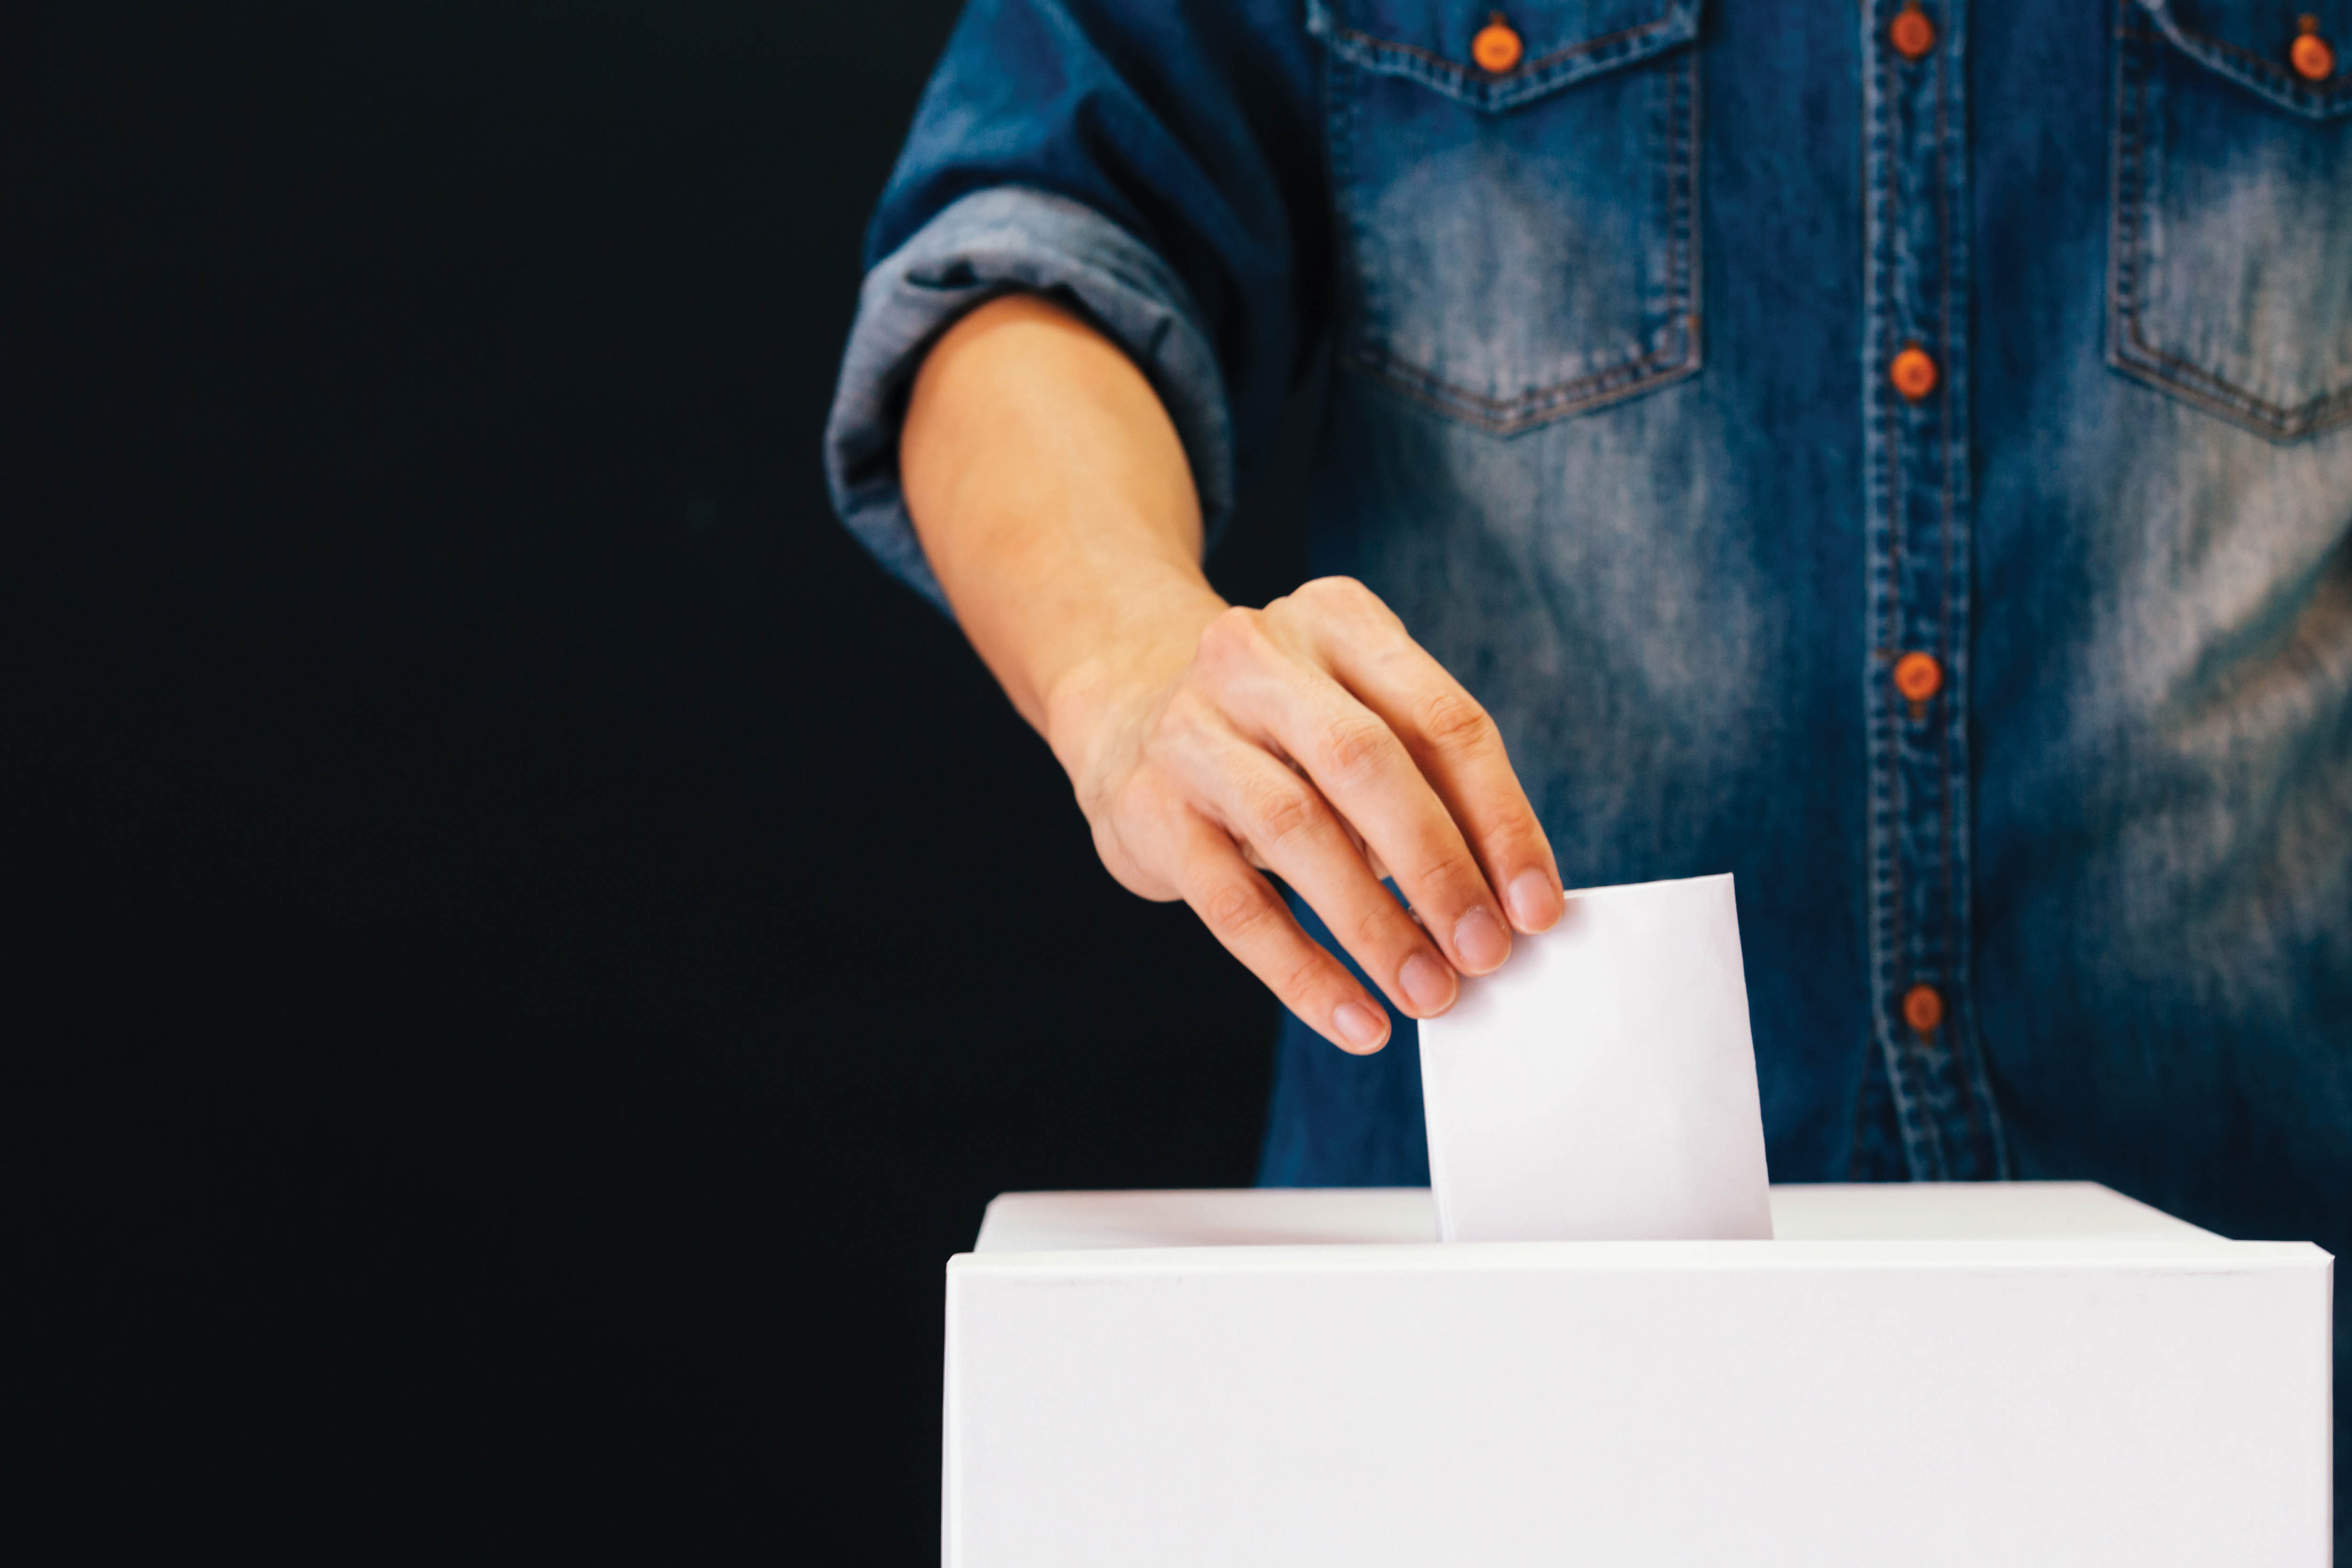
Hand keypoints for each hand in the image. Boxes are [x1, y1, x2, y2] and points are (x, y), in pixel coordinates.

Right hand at [1049, 576, 1563, 1052]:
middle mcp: (1256, 657)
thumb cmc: (1280, 731)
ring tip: (1428, 992)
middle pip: (1367, 762)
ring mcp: (1190, 729)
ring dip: (1375, 925)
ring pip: (1297, 830)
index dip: (1501, 819)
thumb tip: (1505, 905)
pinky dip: (1302, 972)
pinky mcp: (1146, 807)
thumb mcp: (1355, 716)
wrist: (1127, 712)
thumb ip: (1426, 785)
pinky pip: (1234, 905)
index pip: (1443, 720)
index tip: (1538, 906)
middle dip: (1439, 868)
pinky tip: (1355, 1019)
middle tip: (1487, 952)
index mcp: (1337, 621)